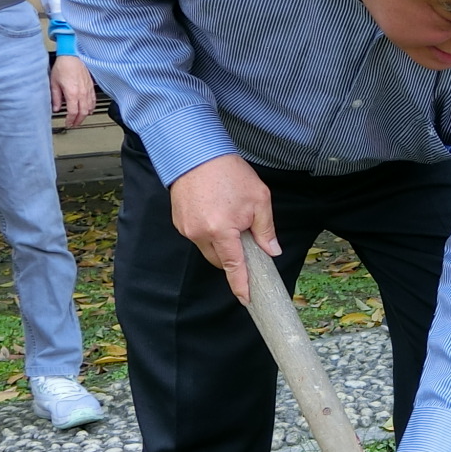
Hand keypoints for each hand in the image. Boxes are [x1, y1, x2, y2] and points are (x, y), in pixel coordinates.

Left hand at [50, 56, 95, 128]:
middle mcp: (82, 93)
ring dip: (85, 115)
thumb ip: (56, 98)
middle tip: (73, 124)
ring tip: (80, 118)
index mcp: (72, 93)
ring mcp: (88, 90)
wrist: (72, 56)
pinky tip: (89, 109)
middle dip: (78, 120)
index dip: (70, 120)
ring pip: (90, 108)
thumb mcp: (54, 83)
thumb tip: (56, 107)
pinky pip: (93, 101)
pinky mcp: (91, 87)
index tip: (67, 123)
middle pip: (83, 113)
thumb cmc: (63, 66)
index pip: (72, 112)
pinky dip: (91, 107)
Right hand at [168, 152, 279, 302]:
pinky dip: (209, 233)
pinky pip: (198, 237)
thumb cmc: (229, 173)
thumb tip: (271, 251)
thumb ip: (266, 229)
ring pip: (208, 249)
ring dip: (221, 243)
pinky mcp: (179, 222)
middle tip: (244, 233)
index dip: (240, 285)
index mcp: (221, 231)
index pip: (233, 267)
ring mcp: (186, 228)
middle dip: (233, 255)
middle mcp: (200, 234)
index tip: (246, 299)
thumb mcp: (259, 199)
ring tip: (229, 216)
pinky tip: (216, 212)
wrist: (195, 152)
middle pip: (220, 260)